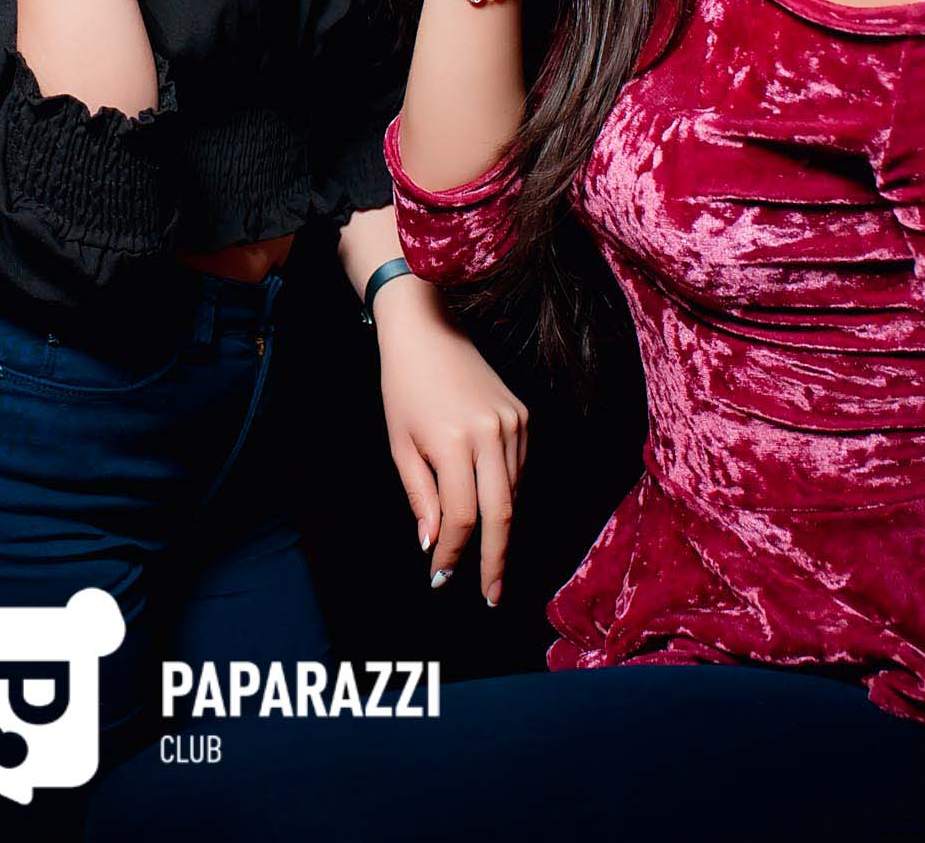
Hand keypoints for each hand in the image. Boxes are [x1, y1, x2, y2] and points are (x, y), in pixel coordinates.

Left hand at [375, 279, 529, 606]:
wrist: (429, 327)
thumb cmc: (403, 385)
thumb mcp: (400, 442)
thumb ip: (419, 495)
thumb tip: (433, 544)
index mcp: (454, 441)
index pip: (460, 516)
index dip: (452, 553)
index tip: (441, 579)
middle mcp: (492, 434)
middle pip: (501, 514)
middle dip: (494, 561)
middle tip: (491, 596)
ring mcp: (514, 424)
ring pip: (513, 494)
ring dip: (499, 530)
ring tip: (488, 561)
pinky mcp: (524, 417)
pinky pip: (520, 470)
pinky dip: (506, 496)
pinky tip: (492, 511)